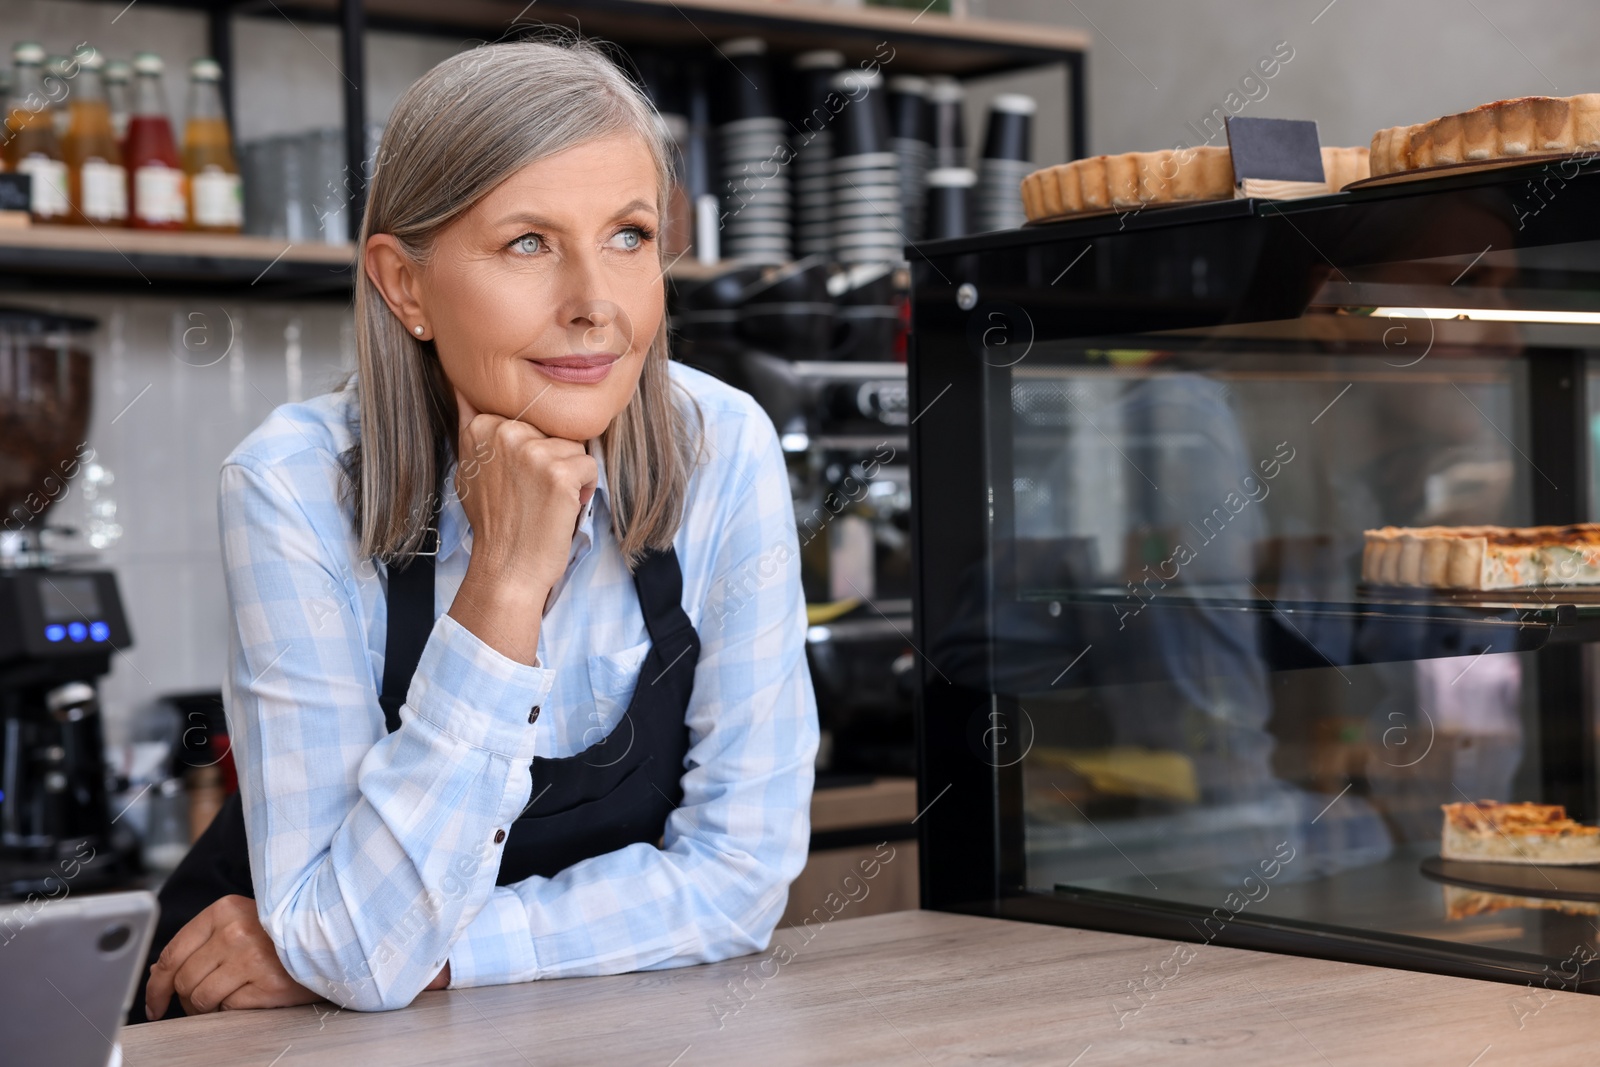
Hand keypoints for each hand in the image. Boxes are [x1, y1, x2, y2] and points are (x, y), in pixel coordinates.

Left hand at [145, 894, 322, 1018]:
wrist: (331, 936)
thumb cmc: (281, 933)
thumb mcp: (237, 926)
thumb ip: (198, 945)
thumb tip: (158, 973)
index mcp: (224, 910)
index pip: (172, 953)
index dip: (156, 985)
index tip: (154, 1003)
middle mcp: (235, 931)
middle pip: (184, 980)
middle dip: (187, 999)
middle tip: (204, 1000)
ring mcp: (252, 957)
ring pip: (201, 999)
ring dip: (209, 1007)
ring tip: (230, 996)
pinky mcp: (268, 983)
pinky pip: (228, 1008)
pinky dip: (233, 1008)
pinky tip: (251, 994)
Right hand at [449, 386, 596, 662]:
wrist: (507, 568)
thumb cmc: (495, 523)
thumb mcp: (470, 469)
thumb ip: (472, 427)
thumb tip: (461, 384)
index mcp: (482, 426)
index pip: (531, 419)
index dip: (531, 452)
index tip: (515, 480)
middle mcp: (505, 432)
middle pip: (553, 430)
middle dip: (551, 461)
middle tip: (531, 494)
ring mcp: (533, 450)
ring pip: (574, 447)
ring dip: (568, 476)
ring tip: (545, 501)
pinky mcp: (560, 471)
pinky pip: (590, 467)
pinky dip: (584, 490)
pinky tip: (561, 507)